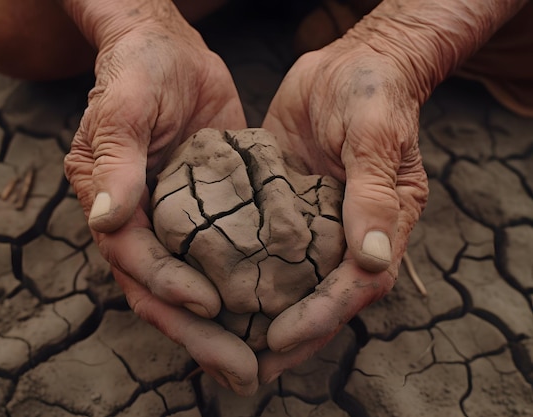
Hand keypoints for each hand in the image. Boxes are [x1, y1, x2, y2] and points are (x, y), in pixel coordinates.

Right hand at [62, 4, 256, 393]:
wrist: (165, 48)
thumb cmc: (138, 68)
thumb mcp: (124, 103)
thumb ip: (115, 158)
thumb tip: (106, 220)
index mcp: (108, 201)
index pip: (135, 258)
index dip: (168, 285)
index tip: (209, 305)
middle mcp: (137, 222)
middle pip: (162, 291)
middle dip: (198, 334)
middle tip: (240, 374)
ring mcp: (173, 222)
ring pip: (192, 286)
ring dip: (221, 330)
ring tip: (256, 368)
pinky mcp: (206, 213)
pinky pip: (221, 261)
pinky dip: (240, 293)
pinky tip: (270, 316)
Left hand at [258, 37, 428, 381]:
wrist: (352, 64)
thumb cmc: (374, 93)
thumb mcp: (376, 135)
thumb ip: (373, 195)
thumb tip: (371, 261)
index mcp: (382, 223)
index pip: (355, 285)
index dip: (321, 317)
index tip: (280, 340)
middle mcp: (349, 233)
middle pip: (323, 297)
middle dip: (291, 336)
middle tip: (250, 368)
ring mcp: (316, 223)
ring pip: (293, 280)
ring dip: (265, 314)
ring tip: (228, 344)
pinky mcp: (286, 205)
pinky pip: (268, 246)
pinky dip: (247, 271)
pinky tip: (215, 288)